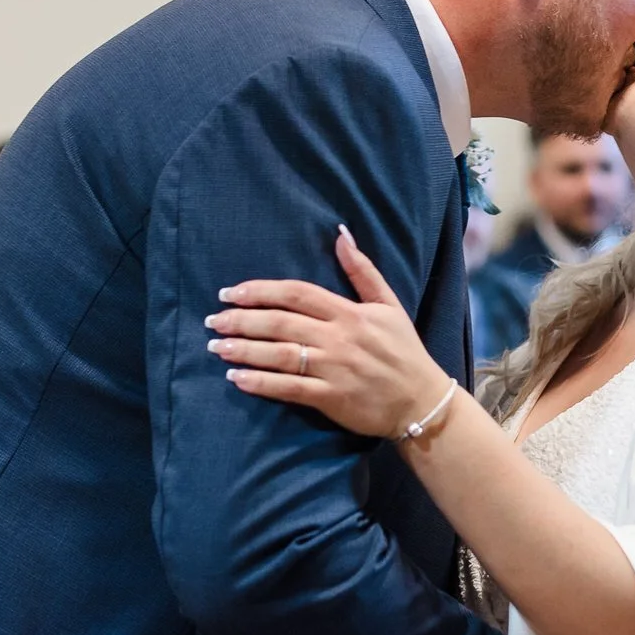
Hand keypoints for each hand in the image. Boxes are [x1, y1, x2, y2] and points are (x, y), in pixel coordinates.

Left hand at [212, 227, 450, 437]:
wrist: (421, 400)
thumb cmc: (404, 351)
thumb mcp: (389, 304)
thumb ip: (363, 271)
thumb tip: (341, 234)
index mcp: (350, 313)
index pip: (297, 293)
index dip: (260, 291)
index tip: (230, 293)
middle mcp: (339, 338)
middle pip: (281, 322)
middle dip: (242, 320)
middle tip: (213, 321)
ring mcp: (334, 369)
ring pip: (280, 354)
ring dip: (244, 350)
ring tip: (217, 347)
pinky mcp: (332, 398)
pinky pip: (289, 388)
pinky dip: (261, 383)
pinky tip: (237, 378)